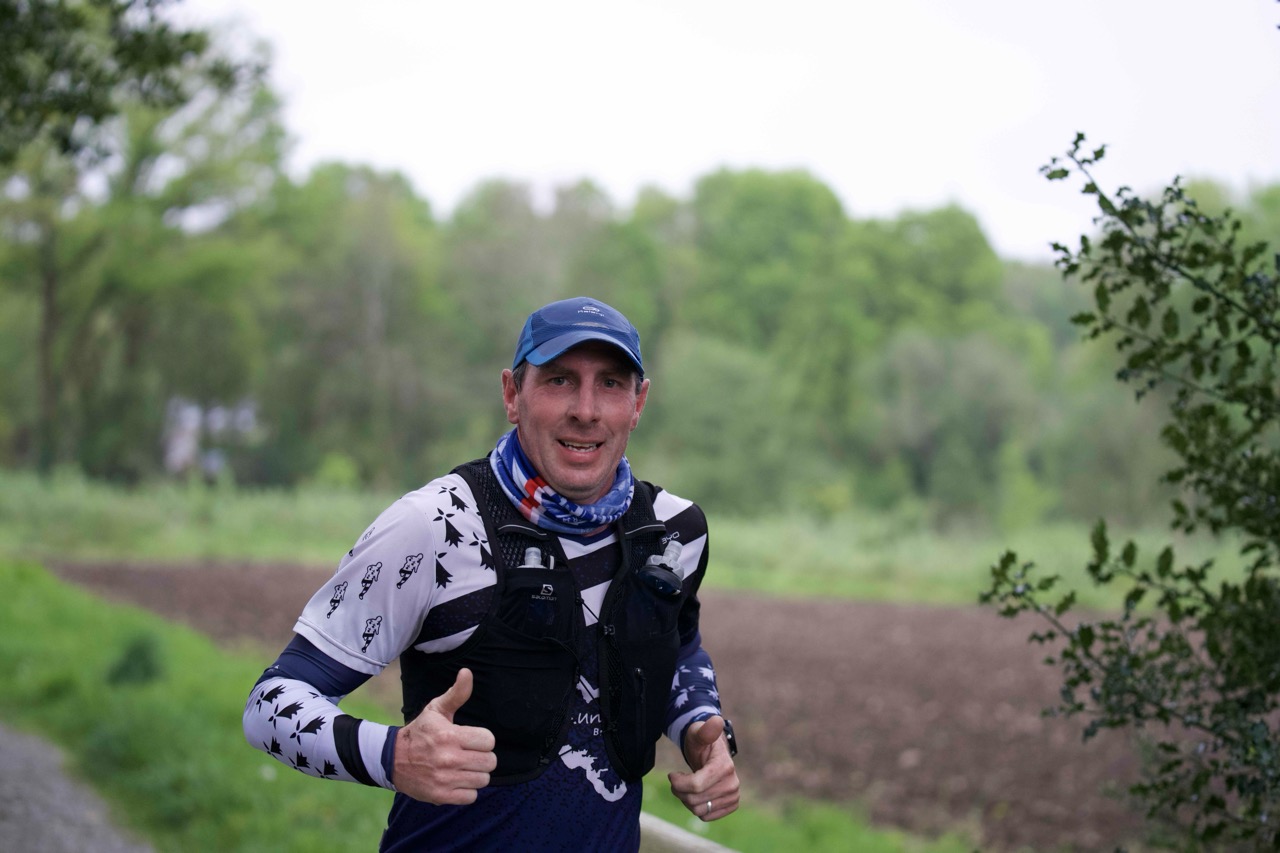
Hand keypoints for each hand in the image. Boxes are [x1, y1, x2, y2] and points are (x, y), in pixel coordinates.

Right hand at [392, 668, 496, 803]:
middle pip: (489, 762)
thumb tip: (467, 672)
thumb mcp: (436, 709)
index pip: (489, 740)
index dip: (483, 739)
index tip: (472, 739)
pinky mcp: (440, 796)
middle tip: (469, 754)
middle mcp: (448, 759)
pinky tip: (457, 780)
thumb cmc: (420, 731)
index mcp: (450, 736)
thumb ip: (457, 693)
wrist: (392, 759)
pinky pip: (471, 797)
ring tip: (463, 767)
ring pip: (482, 780)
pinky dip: (467, 790)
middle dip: (482, 757)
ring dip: (476, 774)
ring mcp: (444, 779)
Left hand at [668, 715, 739, 820]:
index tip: (672, 774)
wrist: (711, 753)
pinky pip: (706, 816)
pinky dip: (696, 807)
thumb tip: (716, 720)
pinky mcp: (731, 805)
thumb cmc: (701, 742)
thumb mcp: (698, 733)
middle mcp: (733, 784)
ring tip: (686, 786)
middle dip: (680, 791)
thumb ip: (705, 730)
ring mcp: (733, 796)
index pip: (696, 786)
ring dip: (686, 800)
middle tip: (677, 780)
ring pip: (698, 810)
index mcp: (725, 766)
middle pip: (695, 800)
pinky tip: (695, 794)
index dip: (678, 783)